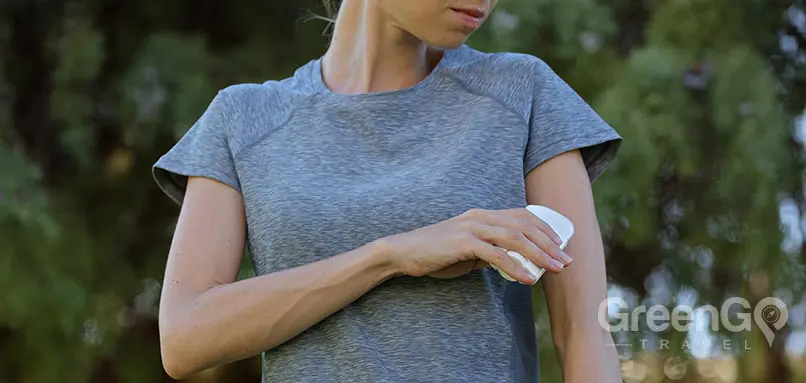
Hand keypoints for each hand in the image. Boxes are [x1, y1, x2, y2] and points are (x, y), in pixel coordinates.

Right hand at [378, 208, 572, 283]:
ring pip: (515, 238)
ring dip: (539, 255)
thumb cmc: (434, 253)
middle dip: (549, 244)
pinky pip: (496, 255)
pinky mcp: (463, 242)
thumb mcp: (467, 251)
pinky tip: (527, 279)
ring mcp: (472, 227)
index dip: (545, 229)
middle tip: (565, 261)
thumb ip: (488, 252)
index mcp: (482, 215)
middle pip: (524, 226)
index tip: (561, 246)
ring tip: (554, 269)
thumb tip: (510, 262)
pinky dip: (515, 266)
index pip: (521, 216)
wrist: (403, 252)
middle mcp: (480, 217)